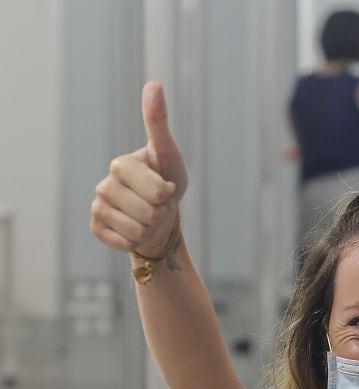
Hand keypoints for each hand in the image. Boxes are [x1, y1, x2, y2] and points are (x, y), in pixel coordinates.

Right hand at [90, 81, 186, 256]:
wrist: (160, 218)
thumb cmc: (167, 181)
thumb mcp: (169, 154)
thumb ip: (158, 123)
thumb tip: (154, 83)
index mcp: (121, 164)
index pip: (157, 191)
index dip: (167, 195)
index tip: (165, 188)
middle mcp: (104, 183)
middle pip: (148, 213)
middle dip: (161, 214)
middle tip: (158, 205)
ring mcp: (98, 206)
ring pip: (137, 230)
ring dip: (151, 228)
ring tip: (149, 218)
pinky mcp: (96, 228)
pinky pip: (122, 242)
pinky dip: (135, 241)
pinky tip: (135, 231)